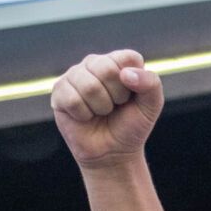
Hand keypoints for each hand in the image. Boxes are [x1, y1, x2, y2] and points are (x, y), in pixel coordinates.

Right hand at [50, 50, 165, 169]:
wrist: (112, 152)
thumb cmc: (132, 126)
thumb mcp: (151, 106)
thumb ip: (151, 84)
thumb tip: (125, 74)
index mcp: (119, 61)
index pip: (128, 58)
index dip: (134, 82)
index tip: (131, 96)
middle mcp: (95, 63)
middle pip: (106, 69)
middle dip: (116, 96)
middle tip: (115, 106)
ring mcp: (75, 75)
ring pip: (88, 86)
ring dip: (100, 107)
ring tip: (100, 111)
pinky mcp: (59, 91)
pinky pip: (72, 99)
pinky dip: (84, 114)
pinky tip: (85, 116)